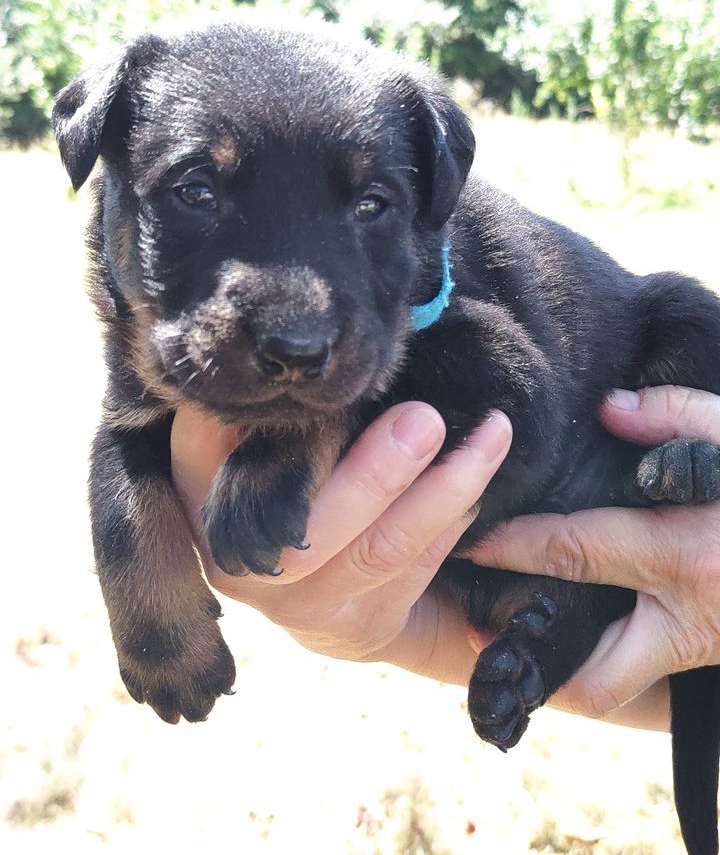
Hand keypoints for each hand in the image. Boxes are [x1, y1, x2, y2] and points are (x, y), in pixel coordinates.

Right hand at [171, 403, 512, 684]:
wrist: (340, 599)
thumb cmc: (306, 487)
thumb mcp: (270, 449)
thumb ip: (271, 414)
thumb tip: (301, 347)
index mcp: (203, 503)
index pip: (206, 452)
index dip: (244, 421)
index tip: (305, 378)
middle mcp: (240, 563)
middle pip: (304, 526)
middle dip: (375, 474)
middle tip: (426, 418)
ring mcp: (299, 607)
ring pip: (378, 550)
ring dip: (444, 489)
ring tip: (489, 434)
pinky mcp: (358, 630)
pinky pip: (415, 569)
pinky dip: (453, 521)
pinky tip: (482, 480)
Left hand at [470, 386, 719, 730]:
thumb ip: (678, 415)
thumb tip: (609, 407)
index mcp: (687, 553)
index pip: (572, 551)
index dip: (510, 546)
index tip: (466, 539)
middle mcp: (689, 619)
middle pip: (588, 672)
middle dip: (530, 658)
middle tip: (487, 624)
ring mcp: (704, 649)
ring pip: (617, 693)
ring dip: (569, 672)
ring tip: (526, 631)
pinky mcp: (713, 657)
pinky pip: (644, 676)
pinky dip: (608, 657)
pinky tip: (587, 622)